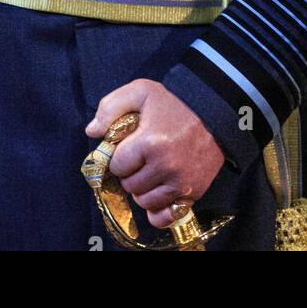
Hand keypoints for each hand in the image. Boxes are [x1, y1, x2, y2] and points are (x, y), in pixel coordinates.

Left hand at [84, 78, 224, 229]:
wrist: (214, 111)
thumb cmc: (174, 101)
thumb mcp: (140, 91)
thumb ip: (110, 108)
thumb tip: (92, 131)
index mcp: (149, 142)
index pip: (117, 165)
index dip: (119, 156)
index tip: (127, 147)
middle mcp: (166, 166)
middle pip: (130, 185)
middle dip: (130, 172)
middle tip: (139, 158)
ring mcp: (181, 182)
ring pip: (145, 201)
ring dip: (142, 189)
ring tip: (150, 171)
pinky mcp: (194, 192)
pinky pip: (166, 216)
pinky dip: (157, 210)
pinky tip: (157, 194)